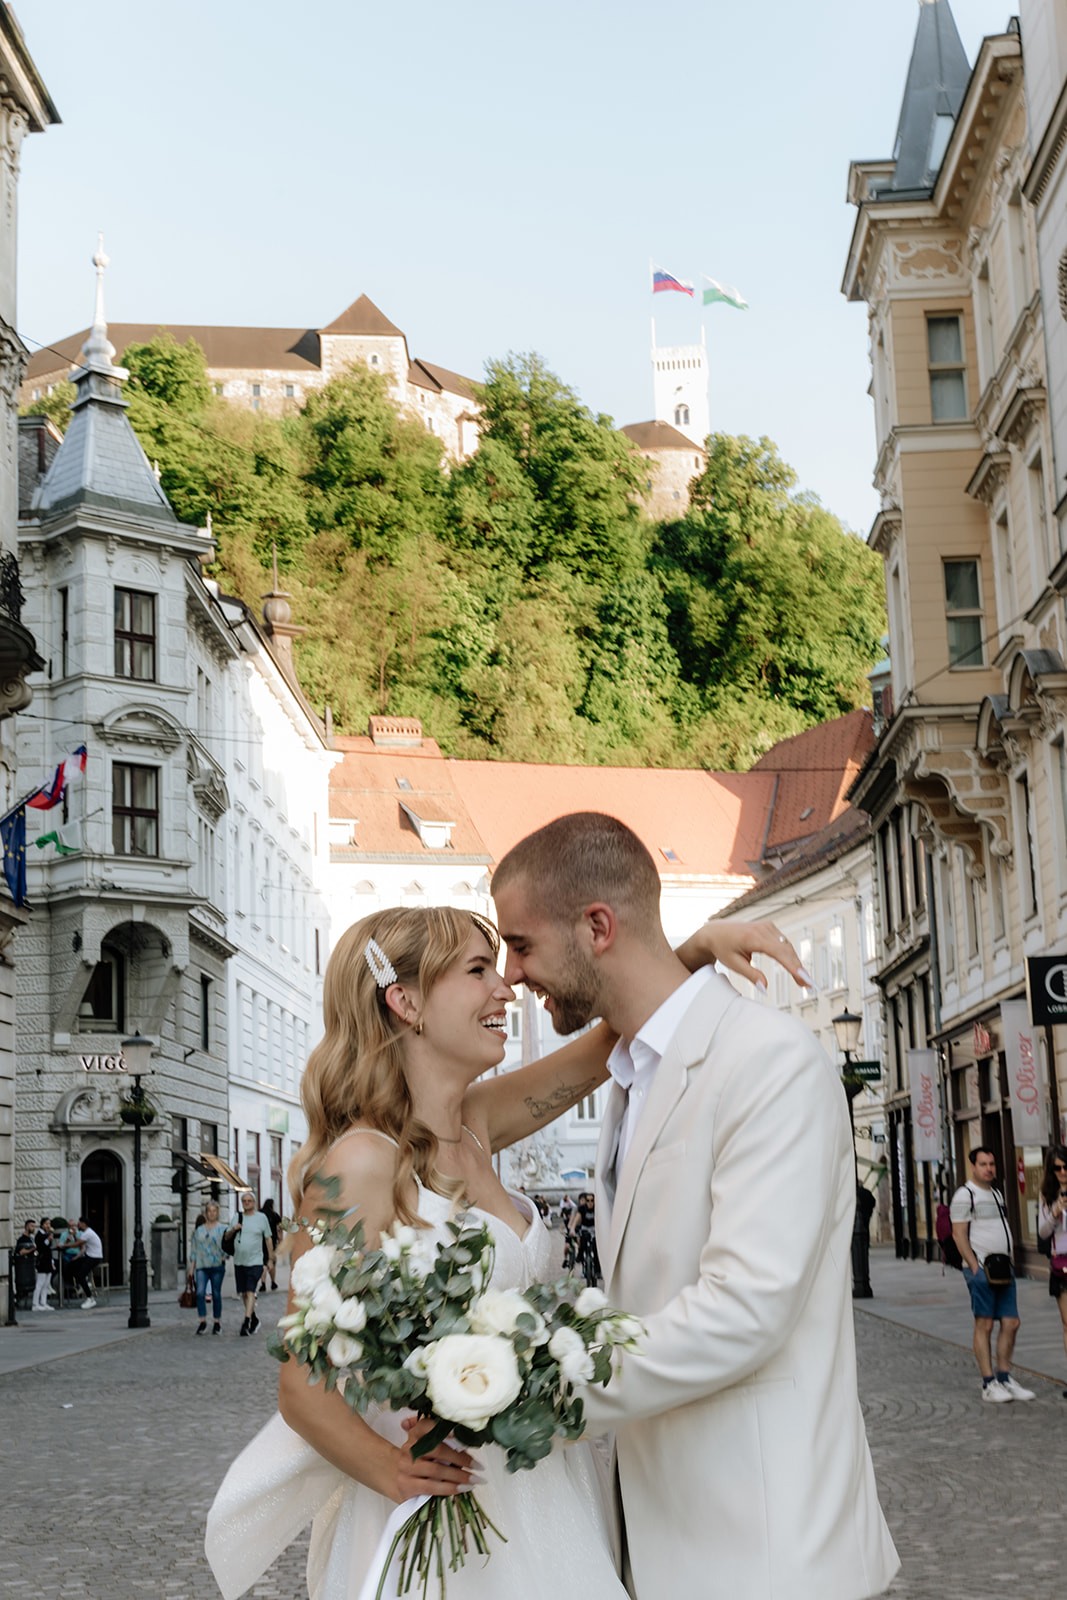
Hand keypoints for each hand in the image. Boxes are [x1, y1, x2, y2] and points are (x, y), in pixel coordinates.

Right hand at [394, 1416, 478, 1502]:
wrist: (396, 1478)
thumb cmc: (420, 1461)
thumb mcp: (427, 1447)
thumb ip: (443, 1442)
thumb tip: (466, 1443)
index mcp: (415, 1433)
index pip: (428, 1425)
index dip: (444, 1429)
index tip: (460, 1435)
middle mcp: (408, 1447)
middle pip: (438, 1450)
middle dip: (461, 1459)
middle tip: (478, 1466)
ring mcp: (406, 1467)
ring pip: (437, 1470)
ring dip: (459, 1477)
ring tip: (474, 1480)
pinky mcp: (406, 1485)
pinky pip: (432, 1487)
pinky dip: (449, 1488)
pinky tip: (462, 1489)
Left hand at [677, 918, 809, 990]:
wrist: (715, 932)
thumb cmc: (722, 947)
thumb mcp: (734, 964)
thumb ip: (751, 975)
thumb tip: (765, 988)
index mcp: (752, 937)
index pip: (778, 953)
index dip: (793, 966)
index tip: (804, 977)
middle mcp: (762, 929)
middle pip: (787, 950)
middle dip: (799, 968)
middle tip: (808, 985)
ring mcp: (767, 926)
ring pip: (788, 946)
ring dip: (796, 963)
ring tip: (803, 981)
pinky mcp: (769, 927)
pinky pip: (784, 942)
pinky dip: (790, 955)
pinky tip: (795, 968)